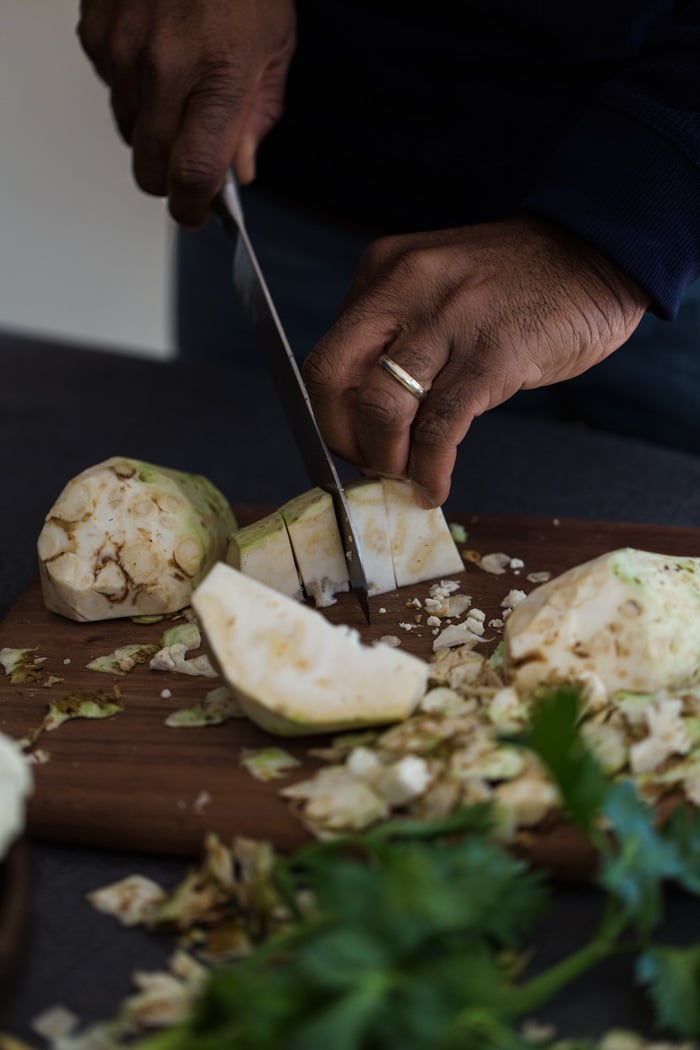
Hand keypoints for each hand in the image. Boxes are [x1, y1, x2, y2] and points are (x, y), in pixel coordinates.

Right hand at [77, 0, 295, 226]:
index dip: (193, 208)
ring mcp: (122, 49)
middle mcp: (163, 67)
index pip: (193, 174)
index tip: (197, 215)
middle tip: (190, 170)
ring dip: (152, 130)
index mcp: (218, 76)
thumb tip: (239, 171)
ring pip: (127, 130)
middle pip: (150, 166)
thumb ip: (257, 118)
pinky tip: (156, 58)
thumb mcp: (274, 50)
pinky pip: (109, 86)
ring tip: (181, 91)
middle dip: (170, 180)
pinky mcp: (95, 30)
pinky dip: (131, 87)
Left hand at [303, 216, 649, 506]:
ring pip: (381, 407)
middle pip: (332, 379)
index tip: (350, 444)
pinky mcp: (492, 353)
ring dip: (385, 459)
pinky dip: (429, 469)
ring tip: (405, 477)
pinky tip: (433, 487)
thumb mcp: (438, 286)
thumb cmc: (518, 280)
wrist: (597, 252)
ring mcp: (448, 319)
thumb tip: (371, 415)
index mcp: (384, 272)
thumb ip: (401, 334)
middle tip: (367, 465)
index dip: (330, 414)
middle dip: (340, 437)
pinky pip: (441, 427)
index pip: (327, 355)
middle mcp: (404, 288)